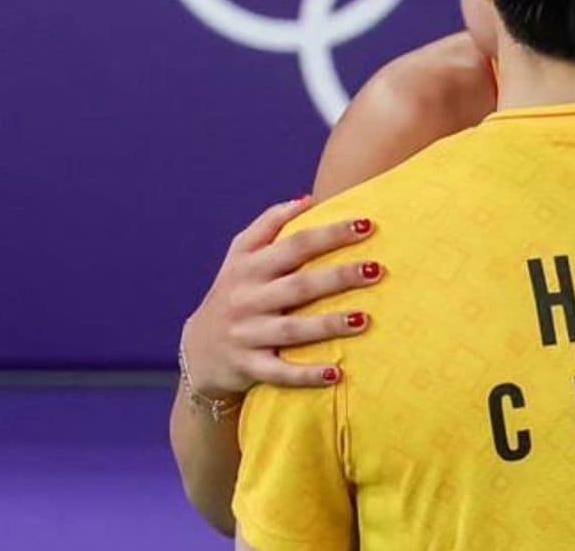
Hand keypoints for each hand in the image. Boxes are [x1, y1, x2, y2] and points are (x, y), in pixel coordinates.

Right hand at [180, 197, 382, 398]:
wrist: (197, 350)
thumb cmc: (232, 293)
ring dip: (328, 325)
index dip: (330, 234)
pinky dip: (307, 375)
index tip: (367, 225)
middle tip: (376, 270)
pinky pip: (280, 373)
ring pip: (291, 330)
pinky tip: (336, 374)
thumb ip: (269, 223)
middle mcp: (247, 299)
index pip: (294, 244)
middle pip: (298, 286)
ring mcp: (246, 335)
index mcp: (248, 267)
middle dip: (339, 277)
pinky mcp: (248, 367)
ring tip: (364, 319)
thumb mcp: (239, 255)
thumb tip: (309, 198)